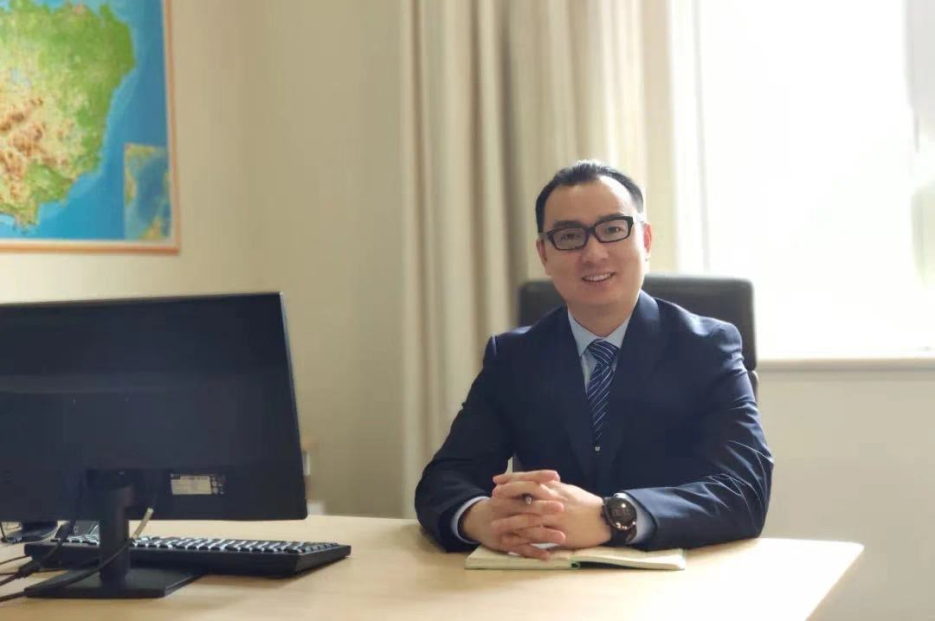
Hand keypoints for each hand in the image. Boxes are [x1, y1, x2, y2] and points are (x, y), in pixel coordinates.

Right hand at [461, 470, 565, 559]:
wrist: (474, 519)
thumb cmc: (500, 502)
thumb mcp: (508, 490)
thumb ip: (526, 484)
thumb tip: (555, 478)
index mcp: (505, 492)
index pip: (523, 482)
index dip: (539, 477)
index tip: (556, 476)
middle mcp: (503, 508)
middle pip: (525, 507)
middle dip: (543, 507)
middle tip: (561, 507)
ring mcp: (502, 527)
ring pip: (525, 531)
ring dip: (544, 534)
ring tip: (562, 537)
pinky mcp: (502, 543)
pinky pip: (520, 548)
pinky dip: (534, 552)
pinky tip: (547, 556)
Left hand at [492, 476, 610, 549]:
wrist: (606, 519)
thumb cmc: (588, 504)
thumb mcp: (570, 490)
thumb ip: (553, 487)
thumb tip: (539, 482)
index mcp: (556, 488)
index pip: (530, 479)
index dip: (512, 479)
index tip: (497, 480)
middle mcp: (554, 500)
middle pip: (527, 494)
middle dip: (508, 495)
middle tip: (492, 497)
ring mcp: (555, 517)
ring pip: (529, 517)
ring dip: (510, 521)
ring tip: (494, 525)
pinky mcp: (559, 533)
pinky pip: (538, 536)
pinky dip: (522, 539)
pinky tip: (510, 542)